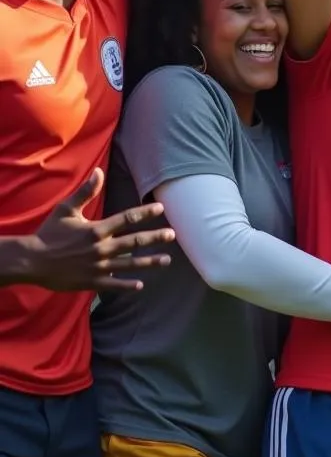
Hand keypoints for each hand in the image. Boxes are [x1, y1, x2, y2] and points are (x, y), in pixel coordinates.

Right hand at [25, 169, 174, 291]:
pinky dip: (126, 285)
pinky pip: (112, 284)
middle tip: (172, 235)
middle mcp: (101, 248)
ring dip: (149, 262)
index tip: (161, 209)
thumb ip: (86, 192)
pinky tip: (141, 285)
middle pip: (134, 242)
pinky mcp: (90, 281)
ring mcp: (97, 266)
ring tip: (166, 260)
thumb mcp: (66, 209)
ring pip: (129, 264)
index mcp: (97, 230)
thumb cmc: (49, 233)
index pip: (127, 219)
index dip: (145, 213)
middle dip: (154, 238)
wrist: (31, 261)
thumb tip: (99, 171)